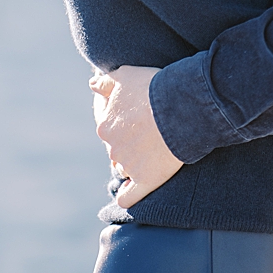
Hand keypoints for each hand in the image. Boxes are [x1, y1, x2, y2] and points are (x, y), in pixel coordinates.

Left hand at [91, 66, 182, 207]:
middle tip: (150, 137)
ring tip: (152, 157)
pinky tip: (130, 193)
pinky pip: (128, 197)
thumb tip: (92, 85)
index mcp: (105, 125)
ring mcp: (128, 165)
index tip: (140, 122)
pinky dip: (127, 197)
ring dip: (133, 166)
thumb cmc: (153, 86)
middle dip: (130, 146)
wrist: (180, 105)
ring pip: (124, 170)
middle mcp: (112, 147)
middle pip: (118, 151)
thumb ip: (105, 82)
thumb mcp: (124, 75)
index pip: (109, 131)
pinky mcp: (146, 180)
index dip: (124, 127)